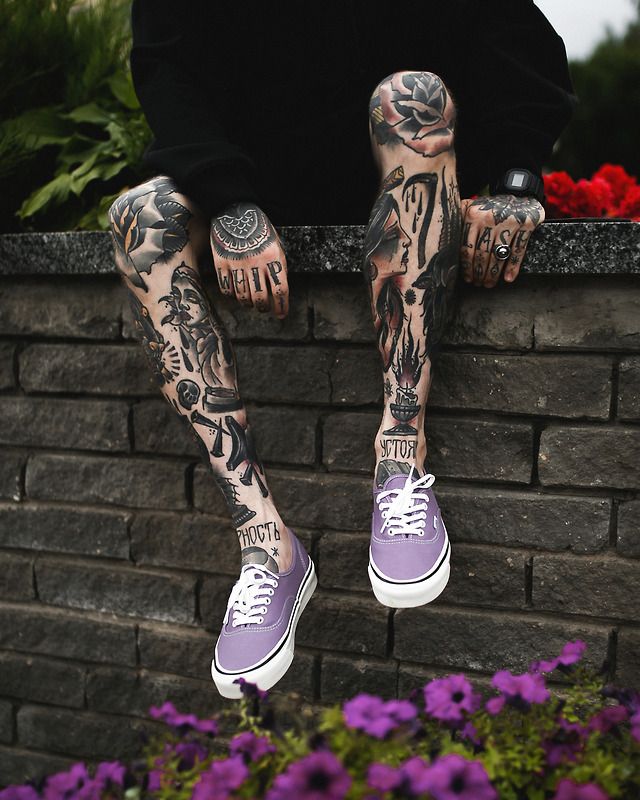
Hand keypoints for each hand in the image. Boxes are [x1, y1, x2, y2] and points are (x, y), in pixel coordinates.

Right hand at [210, 203, 288, 317]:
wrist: (234, 211)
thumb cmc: (259, 229)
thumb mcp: (275, 245)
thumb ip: (278, 266)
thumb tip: (279, 291)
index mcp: (273, 258)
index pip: (280, 290)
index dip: (282, 306)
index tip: (281, 314)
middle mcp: (255, 263)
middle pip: (260, 298)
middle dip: (263, 308)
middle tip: (264, 308)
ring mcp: (237, 264)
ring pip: (243, 296)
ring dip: (248, 304)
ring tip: (250, 303)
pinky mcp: (222, 263)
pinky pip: (226, 288)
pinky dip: (231, 295)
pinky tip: (235, 294)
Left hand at [459, 195, 544, 287]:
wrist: (517, 192)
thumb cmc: (490, 207)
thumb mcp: (471, 209)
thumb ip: (459, 223)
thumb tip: (445, 246)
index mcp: (473, 215)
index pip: (468, 247)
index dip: (467, 266)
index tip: (467, 277)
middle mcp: (490, 219)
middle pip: (482, 254)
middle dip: (479, 273)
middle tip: (478, 283)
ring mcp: (509, 222)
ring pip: (498, 254)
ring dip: (493, 273)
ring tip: (489, 283)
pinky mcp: (526, 224)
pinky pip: (518, 250)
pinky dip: (513, 267)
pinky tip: (508, 278)